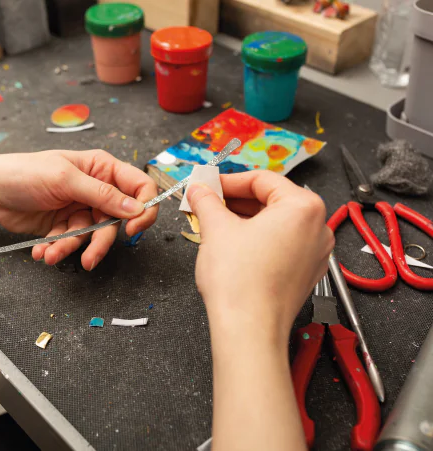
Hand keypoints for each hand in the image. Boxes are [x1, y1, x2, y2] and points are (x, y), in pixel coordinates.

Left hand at [0, 150, 157, 270]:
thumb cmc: (24, 172)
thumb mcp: (65, 180)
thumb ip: (102, 195)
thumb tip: (136, 208)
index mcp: (102, 168)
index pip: (139, 186)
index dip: (143, 207)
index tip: (133, 227)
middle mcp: (97, 189)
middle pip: (116, 220)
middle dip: (100, 242)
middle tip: (89, 259)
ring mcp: (81, 209)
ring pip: (92, 236)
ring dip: (71, 247)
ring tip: (51, 253)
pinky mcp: (66, 226)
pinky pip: (71, 242)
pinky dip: (57, 248)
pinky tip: (41, 250)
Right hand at [187, 171, 333, 339]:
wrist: (248, 329)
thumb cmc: (239, 280)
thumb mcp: (215, 228)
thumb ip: (207, 200)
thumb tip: (199, 188)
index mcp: (303, 207)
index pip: (262, 179)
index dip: (228, 180)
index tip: (207, 185)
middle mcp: (317, 227)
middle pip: (271, 200)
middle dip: (235, 200)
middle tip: (207, 202)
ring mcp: (314, 253)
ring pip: (275, 223)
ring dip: (244, 219)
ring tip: (214, 222)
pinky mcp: (305, 273)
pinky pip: (281, 244)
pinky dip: (257, 238)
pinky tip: (231, 243)